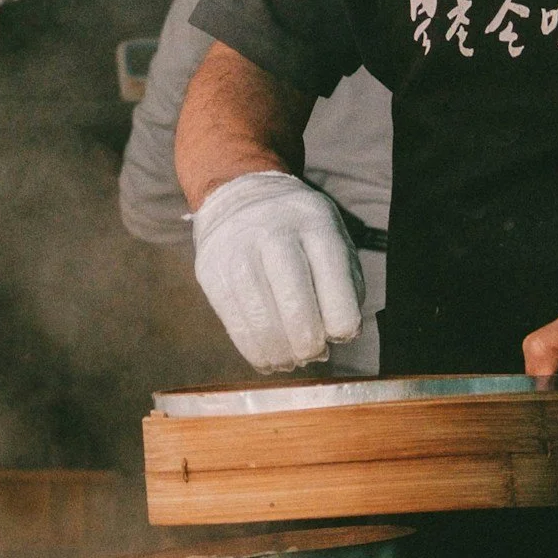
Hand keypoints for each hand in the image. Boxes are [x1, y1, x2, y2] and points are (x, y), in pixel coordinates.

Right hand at [190, 171, 364, 370]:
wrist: (240, 195)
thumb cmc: (299, 231)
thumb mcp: (331, 237)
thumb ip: (346, 283)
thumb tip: (340, 336)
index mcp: (314, 221)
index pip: (333, 275)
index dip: (341, 318)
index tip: (342, 336)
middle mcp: (273, 231)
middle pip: (295, 299)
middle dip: (308, 340)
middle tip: (314, 354)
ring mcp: (237, 250)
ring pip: (262, 316)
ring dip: (281, 352)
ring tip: (291, 362)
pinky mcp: (211, 271)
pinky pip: (234, 321)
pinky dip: (254, 350)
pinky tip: (268, 360)